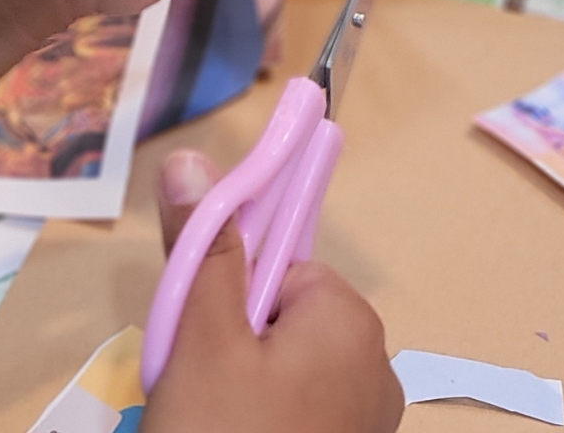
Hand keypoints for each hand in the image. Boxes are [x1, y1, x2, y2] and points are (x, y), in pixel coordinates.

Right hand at [140, 150, 403, 432]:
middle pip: (274, 315)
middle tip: (190, 382)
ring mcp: (361, 425)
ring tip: (199, 419)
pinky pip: (287, 413)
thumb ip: (203, 246)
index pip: (277, 265)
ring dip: (227, 381)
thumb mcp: (202, 337)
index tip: (196, 328)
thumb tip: (194, 158)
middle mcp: (373, 367)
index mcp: (350, 322)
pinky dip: (249, 418)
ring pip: (274, 368)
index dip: (225, 288)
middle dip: (222, 339)